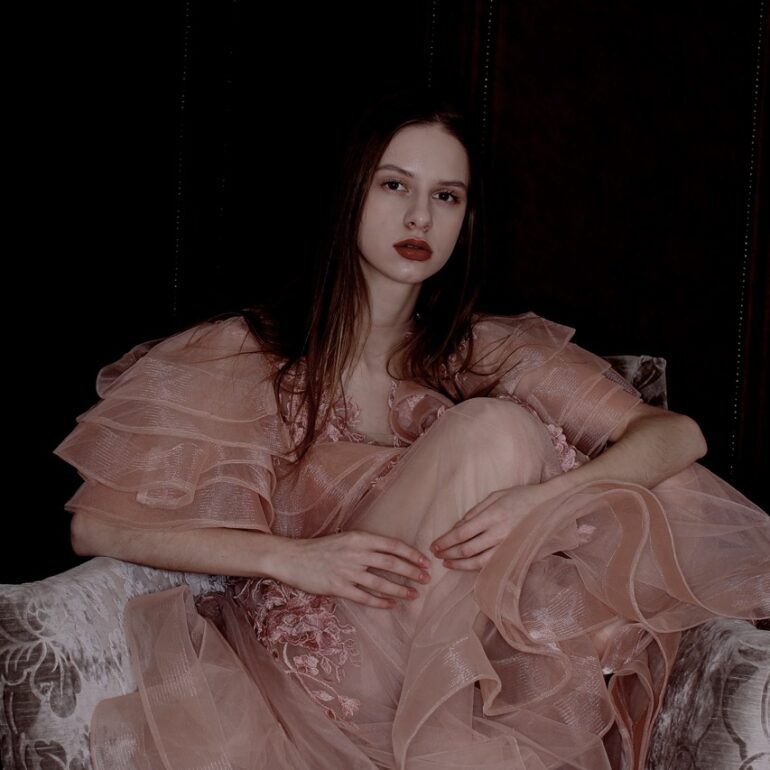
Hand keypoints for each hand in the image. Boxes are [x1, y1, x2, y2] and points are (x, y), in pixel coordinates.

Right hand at [275, 531, 432, 609]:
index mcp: (359, 538)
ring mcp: (347, 571)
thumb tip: (391, 553)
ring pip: (381, 582)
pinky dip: (380, 602)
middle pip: (391, 563)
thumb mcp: (345, 539)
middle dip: (412, 572)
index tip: (425, 561)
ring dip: (400, 590)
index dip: (411, 554)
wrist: (293, 558)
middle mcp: (355, 553)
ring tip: (414, 595)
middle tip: (426, 578)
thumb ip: (366, 545)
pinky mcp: (338, 588)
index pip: (392, 545)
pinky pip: (365, 597)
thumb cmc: (321, 549)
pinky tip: (391, 605)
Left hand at [430, 484, 553, 570]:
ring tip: (447, 563)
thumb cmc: (520, 496)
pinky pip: (492, 564)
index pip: (462, 533)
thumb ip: (475, 512)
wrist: (549, 504)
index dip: (445, 541)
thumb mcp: (495, 496)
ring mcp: (507, 545)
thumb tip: (457, 527)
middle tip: (436, 555)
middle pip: (467, 549)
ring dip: (460, 564)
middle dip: (448, 553)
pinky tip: (467, 566)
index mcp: (492, 515)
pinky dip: (477, 567)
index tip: (434, 545)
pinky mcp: (514, 553)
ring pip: (479, 561)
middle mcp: (499, 532)